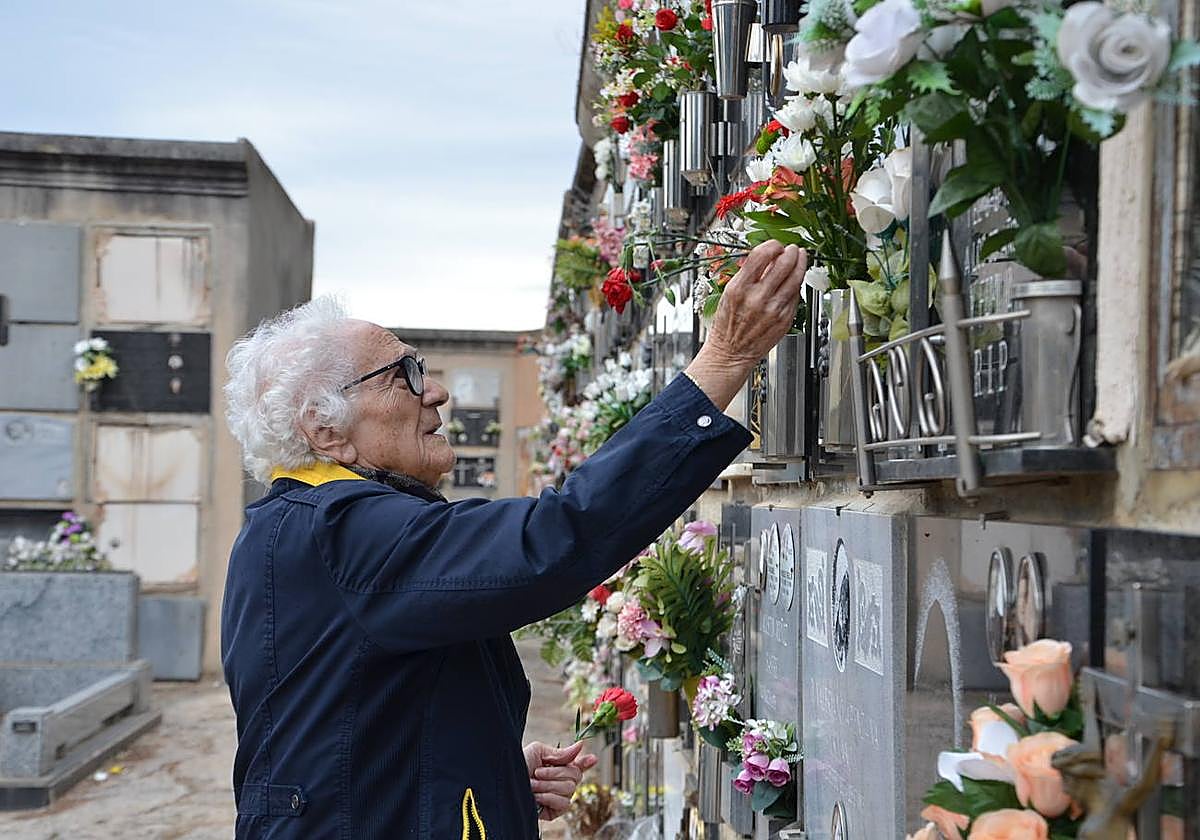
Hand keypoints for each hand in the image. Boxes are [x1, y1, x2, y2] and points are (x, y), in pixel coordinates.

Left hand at [522, 740, 598, 820]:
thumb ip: (560, 753)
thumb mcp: (538, 751)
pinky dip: (550, 797)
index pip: (577, 765)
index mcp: (556, 766)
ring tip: (532, 784)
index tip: (593, 758)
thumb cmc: (517, 765)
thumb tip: (580, 746)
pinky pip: (564, 803)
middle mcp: (559, 781)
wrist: (504, 784)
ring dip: (548, 785)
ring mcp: (558, 797)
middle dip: (555, 772)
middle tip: (537, 772)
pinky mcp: (554, 811)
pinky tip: (538, 797)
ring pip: (569, 788)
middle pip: (576, 776)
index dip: (586, 762)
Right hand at [684, 240, 806, 409]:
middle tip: (792, 249)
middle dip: (791, 252)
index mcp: (739, 288)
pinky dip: (796, 284)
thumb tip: (768, 258)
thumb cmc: (728, 325)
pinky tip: (795, 279)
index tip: (775, 245)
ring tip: (800, 258)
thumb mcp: (730, 293)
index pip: (762, 255)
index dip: (772, 245)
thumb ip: (749, 275)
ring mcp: (774, 309)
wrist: (730, 352)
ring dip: (800, 264)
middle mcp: (757, 298)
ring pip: (795, 278)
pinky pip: (796, 295)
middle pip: (784, 264)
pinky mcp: (785, 319)